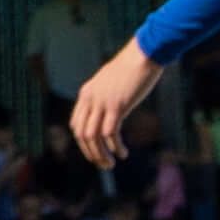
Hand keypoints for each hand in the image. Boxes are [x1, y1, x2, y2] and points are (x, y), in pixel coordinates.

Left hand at [65, 43, 161, 173]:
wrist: (144, 54)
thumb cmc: (131, 67)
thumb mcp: (111, 82)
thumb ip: (105, 95)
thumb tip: (109, 110)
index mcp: (86, 93)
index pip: (76, 123)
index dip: (83, 142)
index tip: (95, 151)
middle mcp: (90, 98)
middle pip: (82, 133)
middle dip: (90, 153)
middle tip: (103, 164)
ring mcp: (102, 102)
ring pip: (93, 136)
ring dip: (101, 154)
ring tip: (111, 164)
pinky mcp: (117, 105)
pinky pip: (110, 133)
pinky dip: (115, 147)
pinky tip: (123, 153)